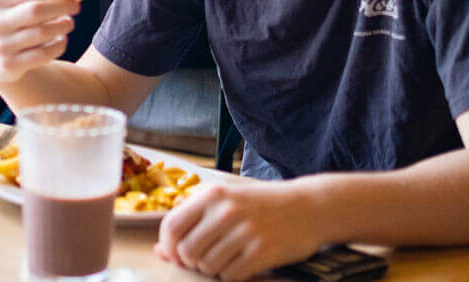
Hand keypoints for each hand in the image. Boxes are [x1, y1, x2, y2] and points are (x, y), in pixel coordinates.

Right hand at [0, 0, 82, 86]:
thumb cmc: (16, 23)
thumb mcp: (19, 5)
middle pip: (36, 9)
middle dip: (62, 6)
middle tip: (77, 7)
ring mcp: (0, 46)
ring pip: (42, 32)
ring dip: (62, 26)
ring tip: (68, 23)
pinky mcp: (8, 66)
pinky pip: (44, 54)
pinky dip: (58, 46)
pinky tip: (61, 41)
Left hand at [154, 182, 322, 280]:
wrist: (309, 207)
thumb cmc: (261, 206)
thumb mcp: (226, 202)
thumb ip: (192, 222)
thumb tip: (160, 251)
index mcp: (212, 195)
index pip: (171, 227)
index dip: (168, 247)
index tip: (177, 255)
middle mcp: (226, 211)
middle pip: (187, 251)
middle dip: (192, 263)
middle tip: (207, 259)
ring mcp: (245, 231)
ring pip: (207, 267)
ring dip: (213, 271)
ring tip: (228, 260)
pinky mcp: (262, 251)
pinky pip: (230, 276)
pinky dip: (231, 277)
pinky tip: (242, 266)